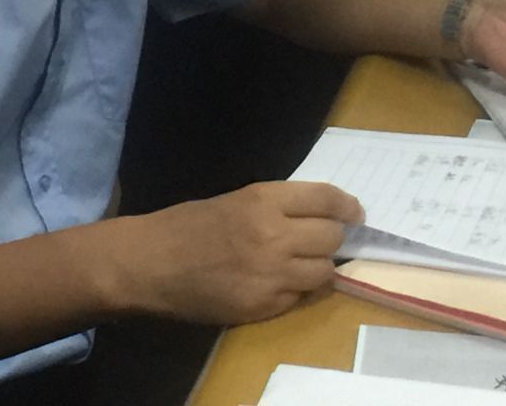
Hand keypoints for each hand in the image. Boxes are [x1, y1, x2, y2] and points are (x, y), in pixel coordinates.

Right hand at [115, 182, 362, 323]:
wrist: (150, 263)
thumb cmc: (188, 224)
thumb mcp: (236, 200)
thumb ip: (277, 207)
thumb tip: (319, 215)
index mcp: (263, 199)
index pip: (326, 199)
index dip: (347, 206)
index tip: (355, 213)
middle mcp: (273, 235)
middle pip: (332, 237)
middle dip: (332, 237)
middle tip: (323, 239)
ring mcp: (270, 275)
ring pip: (324, 272)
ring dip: (318, 267)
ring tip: (301, 264)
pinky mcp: (263, 307)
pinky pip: (300, 298)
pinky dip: (296, 291)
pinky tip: (278, 283)